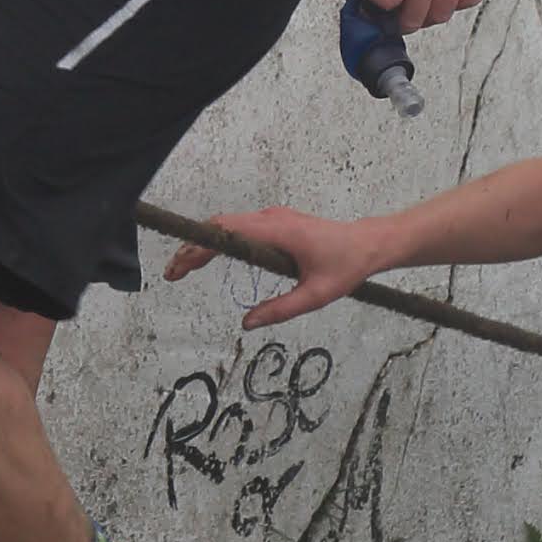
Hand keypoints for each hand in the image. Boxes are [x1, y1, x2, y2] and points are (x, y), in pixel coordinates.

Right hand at [164, 206, 388, 325]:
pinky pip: (240, 227)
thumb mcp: (316, 296)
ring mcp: (273, 218)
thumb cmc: (346, 266)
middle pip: (219, 226)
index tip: (180, 266)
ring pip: (227, 225)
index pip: (227, 232)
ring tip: (183, 268)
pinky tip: (209, 257)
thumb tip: (247, 324)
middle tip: (172, 274)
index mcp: (278, 231)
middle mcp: (271, 219)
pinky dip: (219, 241)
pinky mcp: (275, 222)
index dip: (198, 246)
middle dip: (192, 247)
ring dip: (204, 243)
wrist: (369, 244)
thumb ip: (280, 310)